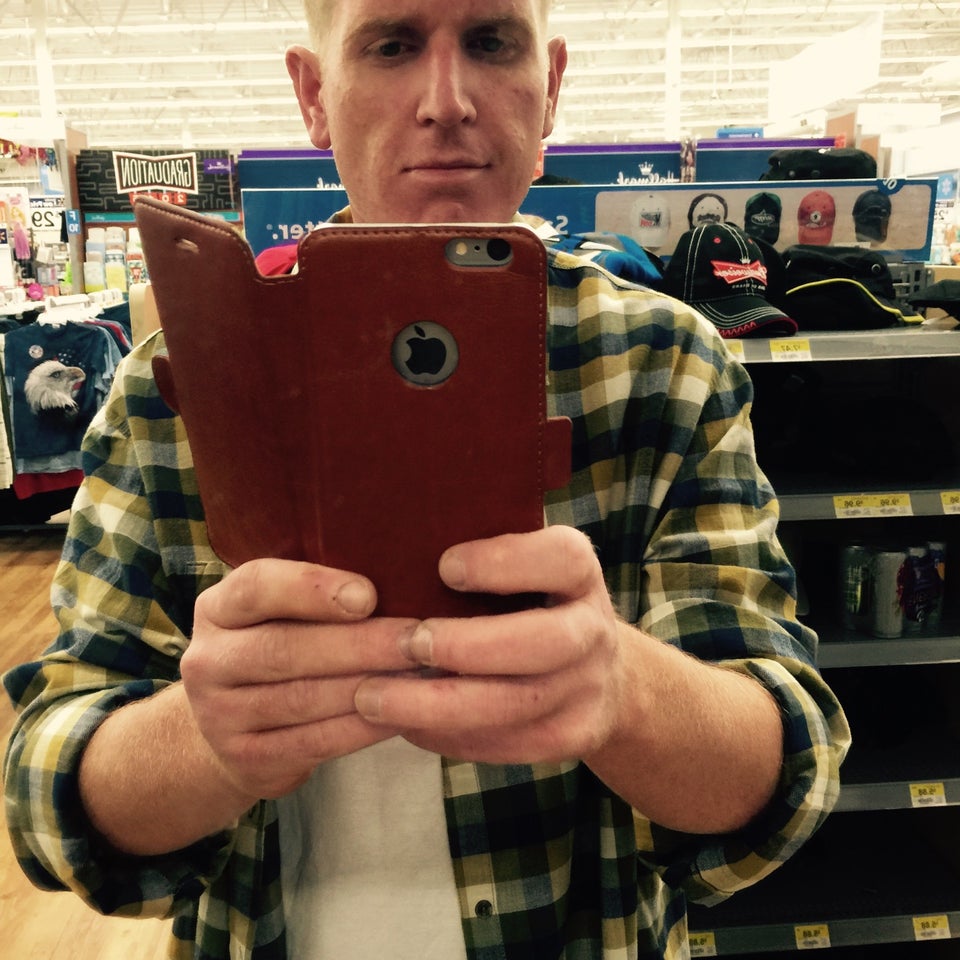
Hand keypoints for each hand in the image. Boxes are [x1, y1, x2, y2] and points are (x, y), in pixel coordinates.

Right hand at [181, 558, 417, 798]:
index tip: (368, 594)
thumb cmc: (276, 648)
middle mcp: (209, 660)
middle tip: (416, 638)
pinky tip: (399, 714)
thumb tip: (397, 568)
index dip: (311, 588)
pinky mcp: (248, 760)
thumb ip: (315, 592)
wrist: (228, 732)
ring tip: (418, 674)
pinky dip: (362, 728)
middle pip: (286, 648)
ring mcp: (220, 715)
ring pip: (304, 698)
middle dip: (360, 643)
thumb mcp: (276, 613)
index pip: (256, 586)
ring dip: (369, 686)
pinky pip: (314, 742)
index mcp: (218, 609)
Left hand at [352, 526, 626, 764]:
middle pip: (543, 643)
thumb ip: (482, 555)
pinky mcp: (573, 736)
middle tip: (407, 643)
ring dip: (438, 705)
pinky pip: (508, 744)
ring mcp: (588, 688)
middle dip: (468, 647)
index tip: (445, 566)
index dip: (505, 563)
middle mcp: (593, 629)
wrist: (599, 674)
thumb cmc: (531, 603)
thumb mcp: (525, 567)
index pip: (561, 559)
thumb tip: (395, 545)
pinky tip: (404, 724)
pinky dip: (448, 736)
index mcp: (578, 572)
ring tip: (372, 697)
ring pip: (516, 705)